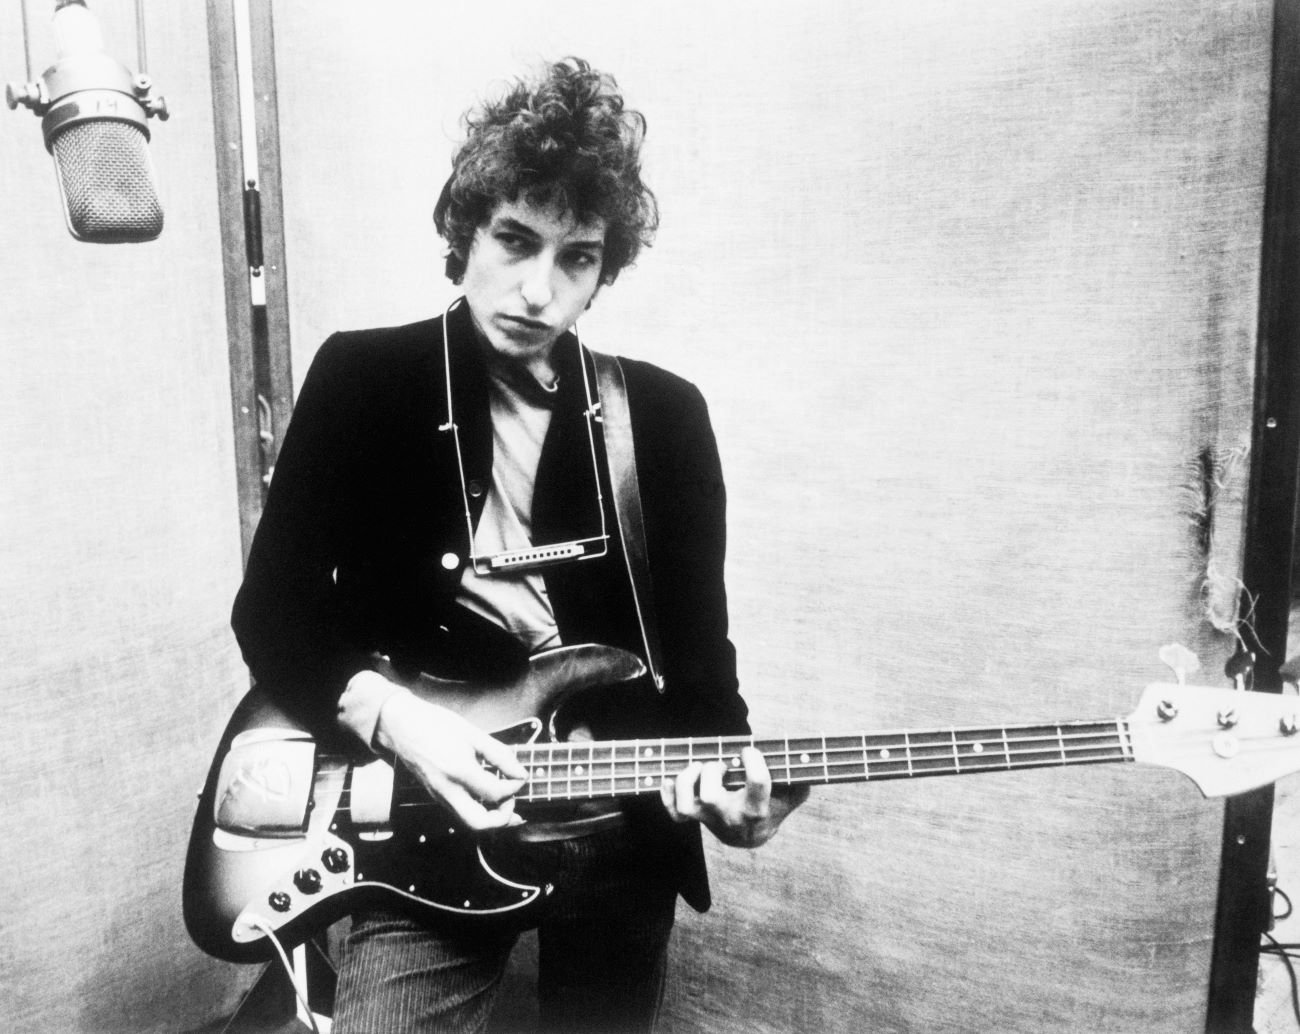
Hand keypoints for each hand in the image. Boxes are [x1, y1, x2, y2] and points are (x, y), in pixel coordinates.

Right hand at [373, 686, 527, 831]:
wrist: (401, 726)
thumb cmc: (436, 724)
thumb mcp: (473, 734)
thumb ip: (499, 755)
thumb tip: (519, 772)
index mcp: (459, 771)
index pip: (495, 793)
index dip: (514, 787)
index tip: (520, 776)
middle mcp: (448, 790)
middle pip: (479, 823)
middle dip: (502, 818)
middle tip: (512, 800)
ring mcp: (439, 796)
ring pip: (468, 823)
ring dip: (491, 819)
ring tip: (506, 804)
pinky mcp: (435, 796)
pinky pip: (460, 813)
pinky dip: (478, 812)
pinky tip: (487, 800)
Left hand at [659, 746, 806, 848]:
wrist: (751, 837)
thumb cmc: (773, 806)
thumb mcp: (792, 794)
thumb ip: (800, 779)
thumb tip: (803, 759)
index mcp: (758, 810)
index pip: (756, 783)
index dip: (753, 760)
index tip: (749, 750)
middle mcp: (730, 817)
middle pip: (710, 796)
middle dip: (712, 772)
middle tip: (721, 764)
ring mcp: (709, 819)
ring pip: (688, 804)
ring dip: (687, 780)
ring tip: (698, 766)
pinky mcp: (695, 819)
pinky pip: (674, 813)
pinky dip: (667, 795)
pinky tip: (671, 778)